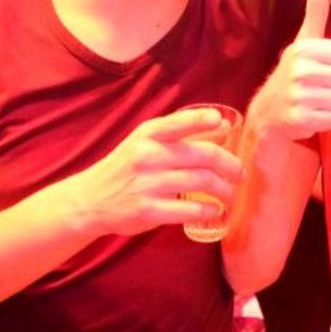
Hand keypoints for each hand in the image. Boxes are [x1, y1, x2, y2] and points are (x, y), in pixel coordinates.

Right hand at [71, 108, 243, 237]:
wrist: (91, 199)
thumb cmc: (126, 166)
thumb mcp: (143, 142)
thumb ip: (176, 133)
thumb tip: (221, 125)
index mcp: (148, 135)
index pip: (178, 123)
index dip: (201, 120)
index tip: (221, 123)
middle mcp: (148, 156)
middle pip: (203, 155)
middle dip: (230, 165)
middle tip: (240, 174)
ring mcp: (148, 185)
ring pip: (202, 182)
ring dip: (224, 190)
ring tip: (230, 194)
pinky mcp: (149, 211)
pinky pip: (190, 210)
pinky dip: (209, 210)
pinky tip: (214, 209)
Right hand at [249, 0, 330, 142]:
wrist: (267, 113)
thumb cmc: (294, 73)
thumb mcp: (303, 42)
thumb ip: (315, 13)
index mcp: (305, 48)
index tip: (329, 67)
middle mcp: (301, 70)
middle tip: (325, 87)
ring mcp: (299, 96)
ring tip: (319, 101)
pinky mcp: (300, 119)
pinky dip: (330, 120)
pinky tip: (313, 114)